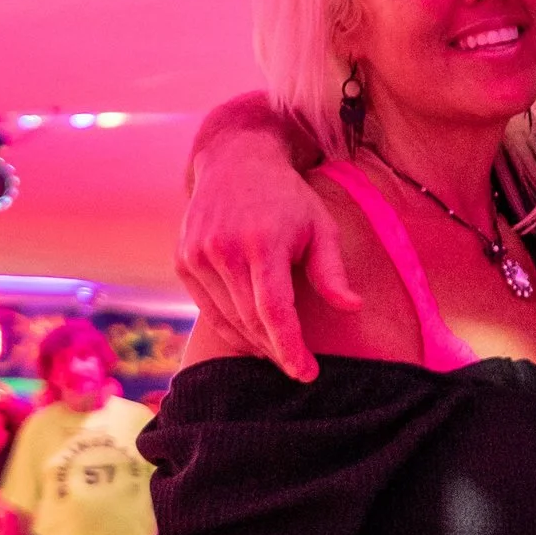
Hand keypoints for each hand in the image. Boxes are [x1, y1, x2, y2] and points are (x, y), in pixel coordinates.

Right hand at [180, 95, 354, 381]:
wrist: (235, 160)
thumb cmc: (288, 198)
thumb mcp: (320, 226)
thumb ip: (332, 271)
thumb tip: (351, 307)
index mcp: (262, 242)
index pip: (274, 311)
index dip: (290, 348)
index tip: (307, 374)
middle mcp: (223, 249)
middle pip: (251, 321)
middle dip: (277, 350)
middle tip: (299, 367)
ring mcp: (197, 255)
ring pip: (228, 320)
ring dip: (254, 343)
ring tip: (279, 352)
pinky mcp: (183, 261)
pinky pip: (208, 309)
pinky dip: (231, 327)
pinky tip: (253, 334)